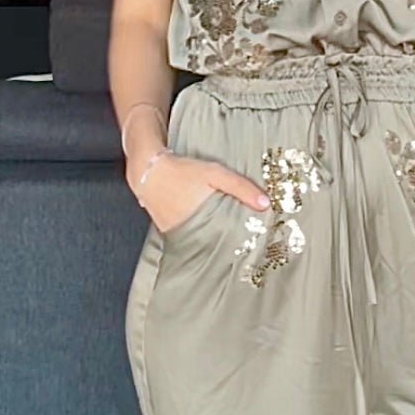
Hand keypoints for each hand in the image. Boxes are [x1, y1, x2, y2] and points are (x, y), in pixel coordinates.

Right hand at [129, 150, 269, 235]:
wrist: (149, 172)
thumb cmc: (183, 171)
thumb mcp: (215, 173)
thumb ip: (240, 187)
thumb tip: (265, 204)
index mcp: (205, 223)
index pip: (229, 241)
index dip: (243, 242)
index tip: (257, 244)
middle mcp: (191, 234)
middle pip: (216, 243)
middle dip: (230, 242)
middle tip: (248, 241)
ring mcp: (178, 236)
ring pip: (202, 241)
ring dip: (214, 239)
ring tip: (231, 236)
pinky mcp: (169, 233)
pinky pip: (189, 237)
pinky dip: (199, 234)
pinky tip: (207, 228)